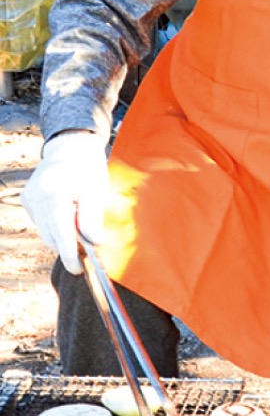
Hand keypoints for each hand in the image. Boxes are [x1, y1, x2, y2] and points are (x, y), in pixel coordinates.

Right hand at [20, 131, 109, 275]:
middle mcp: (37, 198)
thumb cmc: (88, 168)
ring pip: (45, 230)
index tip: (78, 269)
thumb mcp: (97, 191)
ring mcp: (29, 199)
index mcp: (55, 195)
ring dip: (61, 238)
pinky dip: (55, 226)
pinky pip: (42, 221)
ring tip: (80, 238)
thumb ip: (93, 218)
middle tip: (86, 257)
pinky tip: (68, 220)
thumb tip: (95, 243)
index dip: (70, 254)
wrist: (71, 147)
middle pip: (51, 235)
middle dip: (68, 247)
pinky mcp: (27, 199)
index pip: (61, 233)